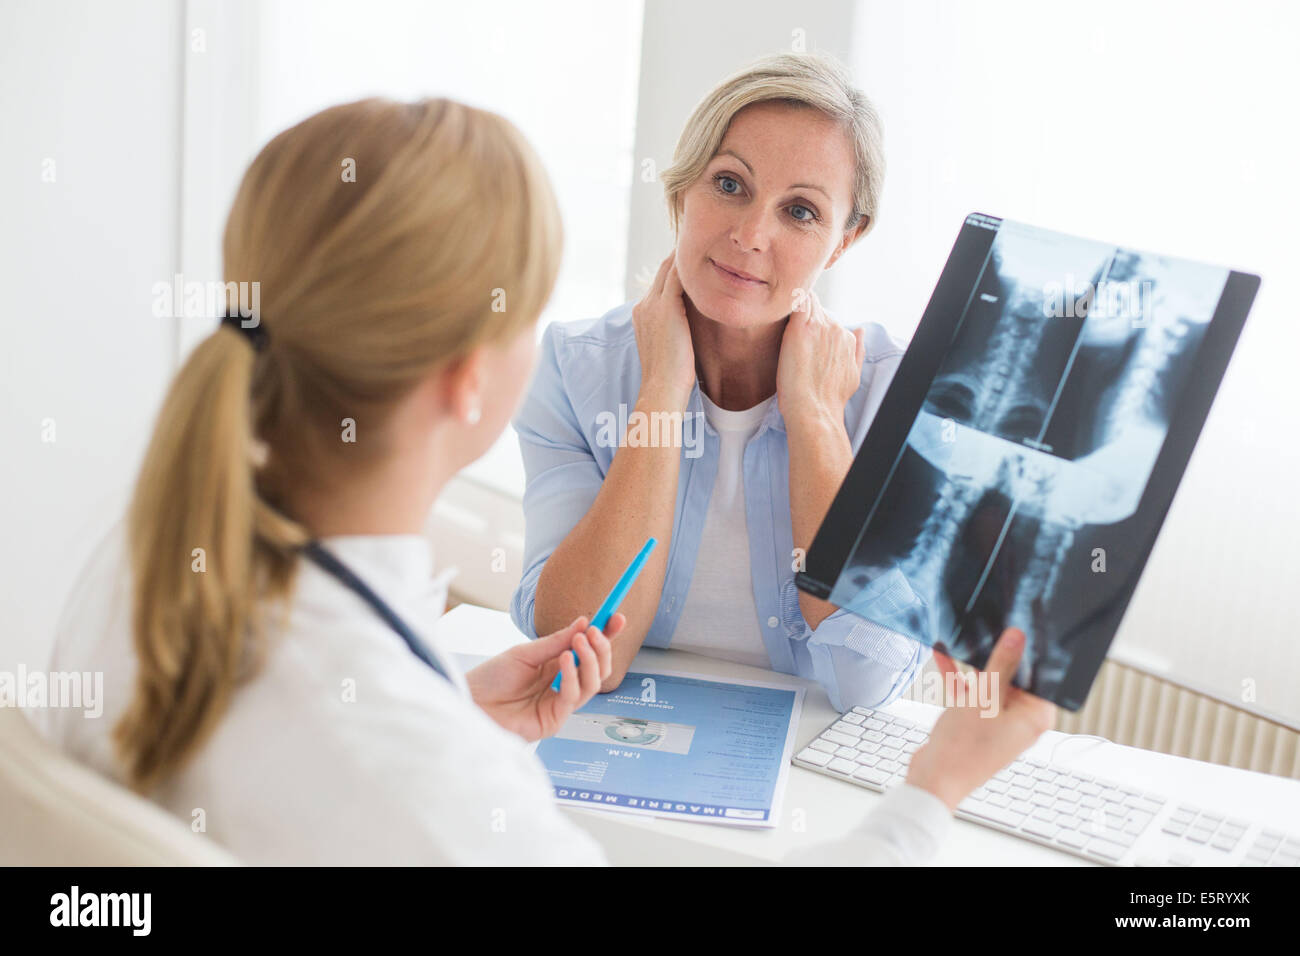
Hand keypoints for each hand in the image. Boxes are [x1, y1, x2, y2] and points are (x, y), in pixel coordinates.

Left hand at [466, 613, 625, 742]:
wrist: (469, 701)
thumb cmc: (490, 679)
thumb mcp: (525, 653)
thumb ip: (555, 642)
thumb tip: (583, 623)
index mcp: (556, 667)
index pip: (589, 652)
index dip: (606, 636)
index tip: (617, 618)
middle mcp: (563, 685)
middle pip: (598, 669)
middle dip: (602, 648)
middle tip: (596, 631)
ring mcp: (560, 704)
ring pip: (593, 684)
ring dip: (590, 660)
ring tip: (578, 642)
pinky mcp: (554, 720)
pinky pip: (574, 697)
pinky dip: (573, 676)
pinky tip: (564, 660)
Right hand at [633, 251, 695, 409]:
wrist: (661, 389)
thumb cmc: (671, 378)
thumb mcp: (671, 349)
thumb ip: (677, 332)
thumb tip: (693, 329)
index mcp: (642, 314)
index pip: (659, 282)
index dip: (676, 269)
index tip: (696, 259)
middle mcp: (643, 305)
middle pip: (663, 270)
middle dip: (681, 256)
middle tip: (705, 239)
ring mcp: (652, 304)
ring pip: (669, 268)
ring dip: (686, 254)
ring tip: (709, 239)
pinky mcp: (666, 307)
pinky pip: (678, 275)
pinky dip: (690, 263)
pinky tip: (710, 253)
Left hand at [776, 288, 864, 425]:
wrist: (814, 409)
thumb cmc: (829, 399)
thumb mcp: (853, 374)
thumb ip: (857, 350)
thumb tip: (860, 330)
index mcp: (846, 337)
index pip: (828, 319)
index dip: (813, 323)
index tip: (801, 332)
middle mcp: (836, 328)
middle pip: (817, 309)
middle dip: (804, 314)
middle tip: (787, 324)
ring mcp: (818, 327)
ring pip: (806, 303)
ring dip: (795, 307)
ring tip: (781, 315)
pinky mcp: (800, 329)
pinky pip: (796, 303)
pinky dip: (789, 302)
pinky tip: (780, 306)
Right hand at [904, 628, 1056, 811]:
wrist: (934, 779)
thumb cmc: (964, 748)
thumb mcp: (985, 698)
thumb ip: (1002, 665)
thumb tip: (1017, 638)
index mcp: (1034, 717)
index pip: (1040, 677)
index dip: (1029, 653)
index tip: (1020, 628)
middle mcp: (1020, 720)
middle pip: (1013, 678)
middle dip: (997, 656)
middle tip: (990, 628)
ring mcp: (997, 722)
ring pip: (989, 684)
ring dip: (973, 666)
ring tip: (963, 638)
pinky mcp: (977, 723)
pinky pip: (972, 694)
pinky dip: (960, 678)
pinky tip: (944, 656)